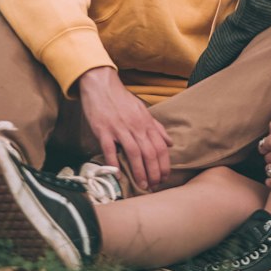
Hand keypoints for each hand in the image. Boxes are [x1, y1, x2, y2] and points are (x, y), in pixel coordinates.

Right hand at [77, 67, 171, 190]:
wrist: (101, 84)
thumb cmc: (121, 99)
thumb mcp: (142, 110)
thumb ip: (156, 127)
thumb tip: (169, 142)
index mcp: (146, 122)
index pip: (160, 147)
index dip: (164, 164)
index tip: (164, 177)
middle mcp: (136, 126)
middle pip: (149, 152)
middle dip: (154, 172)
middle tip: (154, 186)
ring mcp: (119, 128)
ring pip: (133, 153)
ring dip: (139, 171)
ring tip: (142, 185)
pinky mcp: (103, 129)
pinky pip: (110, 149)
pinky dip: (114, 163)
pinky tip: (118, 175)